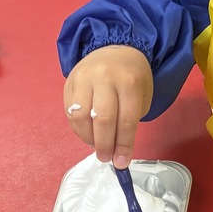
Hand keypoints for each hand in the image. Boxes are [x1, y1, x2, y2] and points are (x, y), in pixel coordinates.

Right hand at [64, 46, 152, 167]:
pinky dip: (78, 128)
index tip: (121, 163)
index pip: (126, 120)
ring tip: (96, 145)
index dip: (123, 146)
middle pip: (102, 119)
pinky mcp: (70, 81)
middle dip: (104, 144)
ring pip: (80, 116)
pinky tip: (87, 133)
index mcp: (129, 82)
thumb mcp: (142, 96)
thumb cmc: (133, 77)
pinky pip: (70, 111)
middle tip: (106, 158)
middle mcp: (105, 78)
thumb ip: (130, 123)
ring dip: (88, 137)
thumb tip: (117, 154)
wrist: (117, 48)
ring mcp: (84, 78)